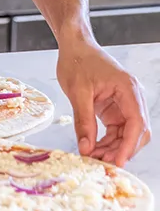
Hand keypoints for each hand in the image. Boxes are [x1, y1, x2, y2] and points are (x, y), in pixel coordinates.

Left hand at [57, 40, 151, 166]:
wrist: (74, 47)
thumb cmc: (78, 62)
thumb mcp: (77, 92)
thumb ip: (83, 120)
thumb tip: (86, 148)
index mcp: (128, 90)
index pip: (136, 123)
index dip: (129, 145)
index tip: (118, 162)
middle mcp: (132, 98)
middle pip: (137, 132)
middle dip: (122, 150)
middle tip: (101, 163)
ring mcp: (124, 103)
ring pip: (126, 134)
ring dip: (113, 148)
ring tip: (93, 158)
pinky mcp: (114, 107)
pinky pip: (116, 130)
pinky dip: (106, 141)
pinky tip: (93, 149)